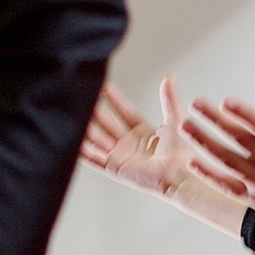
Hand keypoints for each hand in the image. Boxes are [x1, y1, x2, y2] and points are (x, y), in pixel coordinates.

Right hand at [81, 74, 196, 198]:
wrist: (178, 177)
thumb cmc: (181, 155)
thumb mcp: (175, 121)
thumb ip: (170, 99)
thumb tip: (170, 76)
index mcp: (143, 132)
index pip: (124, 111)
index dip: (114, 99)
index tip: (104, 86)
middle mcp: (129, 144)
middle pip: (107, 123)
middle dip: (95, 110)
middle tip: (85, 95)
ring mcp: (121, 156)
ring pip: (98, 138)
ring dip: (86, 127)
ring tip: (75, 113)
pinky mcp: (114, 168)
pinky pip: (94, 158)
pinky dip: (82, 151)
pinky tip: (72, 140)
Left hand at [183, 69, 254, 254]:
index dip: (245, 113)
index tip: (226, 101)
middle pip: (239, 138)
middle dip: (215, 120)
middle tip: (196, 103)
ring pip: (227, 160)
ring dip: (204, 142)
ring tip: (186, 126)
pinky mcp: (254, 199)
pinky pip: (227, 185)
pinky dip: (210, 174)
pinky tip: (193, 161)